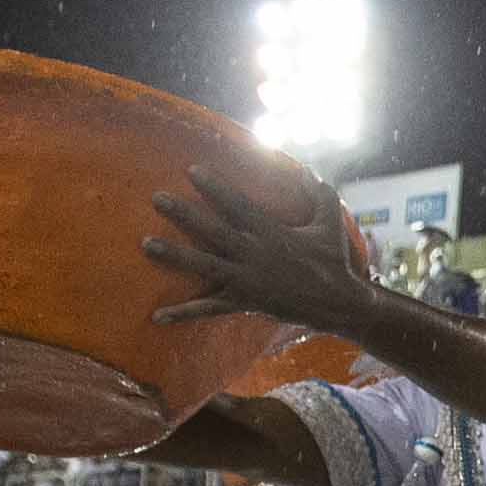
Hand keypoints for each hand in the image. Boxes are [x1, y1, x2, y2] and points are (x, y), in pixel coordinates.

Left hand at [139, 166, 376, 336]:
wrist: (339, 303)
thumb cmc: (334, 260)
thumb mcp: (331, 222)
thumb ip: (319, 194)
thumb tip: (308, 169)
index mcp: (273, 232)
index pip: (237, 206)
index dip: (215, 188)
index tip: (191, 171)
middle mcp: (255, 254)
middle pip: (213, 231)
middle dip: (184, 214)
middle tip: (157, 198)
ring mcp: (246, 280)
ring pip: (204, 266)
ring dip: (174, 256)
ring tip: (146, 244)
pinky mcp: (243, 302)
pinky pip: (209, 308)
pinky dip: (183, 313)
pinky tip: (157, 316)